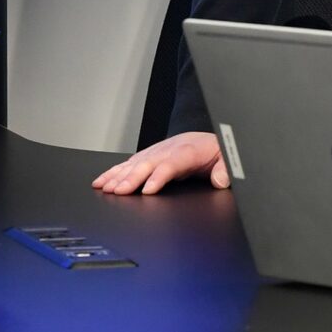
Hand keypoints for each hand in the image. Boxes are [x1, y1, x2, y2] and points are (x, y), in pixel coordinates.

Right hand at [93, 131, 227, 194]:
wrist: (210, 139)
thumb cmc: (216, 152)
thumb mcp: (227, 159)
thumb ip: (225, 170)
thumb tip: (219, 180)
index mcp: (189, 151)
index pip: (172, 164)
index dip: (159, 176)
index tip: (148, 189)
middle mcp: (169, 149)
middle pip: (148, 163)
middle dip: (131, 178)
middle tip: (118, 191)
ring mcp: (158, 151)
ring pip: (135, 163)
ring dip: (118, 175)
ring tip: (105, 187)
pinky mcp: (150, 155)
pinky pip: (130, 163)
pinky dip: (115, 171)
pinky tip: (104, 180)